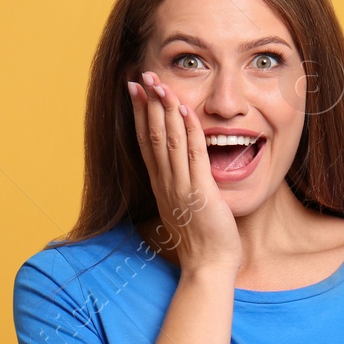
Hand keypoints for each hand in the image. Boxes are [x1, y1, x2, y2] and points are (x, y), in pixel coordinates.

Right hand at [127, 71, 241, 277]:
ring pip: (169, 140)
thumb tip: (183, 176)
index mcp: (162, 187)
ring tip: (159, 83)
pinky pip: (193, 155)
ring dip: (165, 110)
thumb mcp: (184, 210)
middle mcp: (166, 184)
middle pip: (152, 136)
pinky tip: (185, 109)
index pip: (146, 143)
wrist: (208, 267)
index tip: (136, 92)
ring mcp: (181, 187)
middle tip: (142, 76)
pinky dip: (189, 130)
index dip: (140, 116)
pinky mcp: (200, 192)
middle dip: (148, 104)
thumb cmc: (202, 242)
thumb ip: (182, 190)